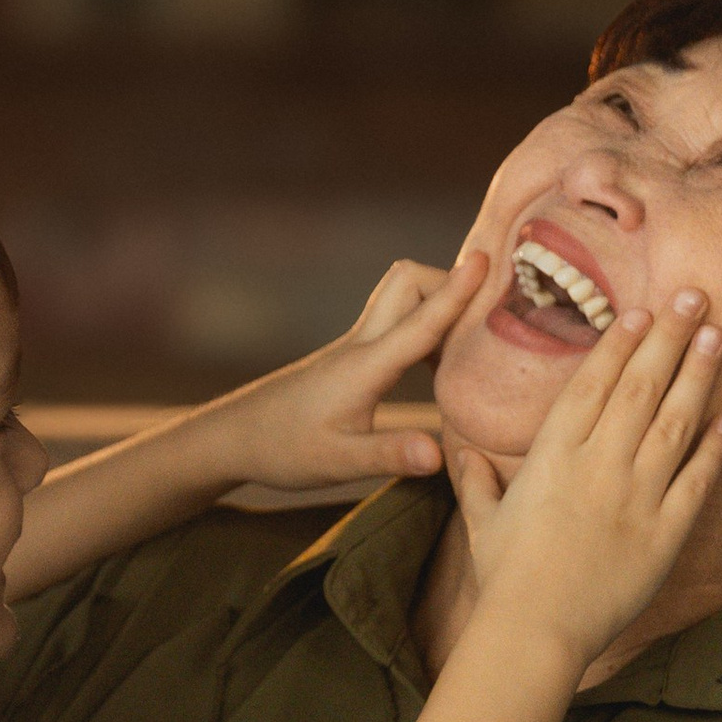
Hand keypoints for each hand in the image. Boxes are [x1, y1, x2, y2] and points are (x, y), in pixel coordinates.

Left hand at [199, 252, 487, 499]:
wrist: (235, 437)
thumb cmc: (283, 450)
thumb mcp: (339, 463)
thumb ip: (389, 455)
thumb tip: (438, 456)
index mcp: (365, 366)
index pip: (419, 319)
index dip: (456, 291)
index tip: (485, 258)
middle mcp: (362, 344)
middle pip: (408, 281)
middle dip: (449, 285)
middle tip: (487, 317)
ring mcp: (355, 347)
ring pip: (402, 296)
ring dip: (438, 303)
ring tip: (474, 340)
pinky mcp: (353, 357)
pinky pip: (398, 322)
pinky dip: (426, 326)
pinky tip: (440, 364)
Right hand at [456, 293, 721, 671]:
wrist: (535, 630)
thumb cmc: (504, 578)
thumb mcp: (482, 522)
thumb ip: (476, 483)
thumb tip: (463, 456)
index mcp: (553, 455)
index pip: (593, 384)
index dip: (620, 344)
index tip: (641, 312)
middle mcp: (599, 464)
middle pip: (642, 387)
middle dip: (669, 337)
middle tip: (694, 295)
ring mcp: (636, 496)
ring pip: (675, 422)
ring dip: (699, 374)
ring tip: (719, 335)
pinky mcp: (665, 533)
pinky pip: (697, 481)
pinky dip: (715, 447)